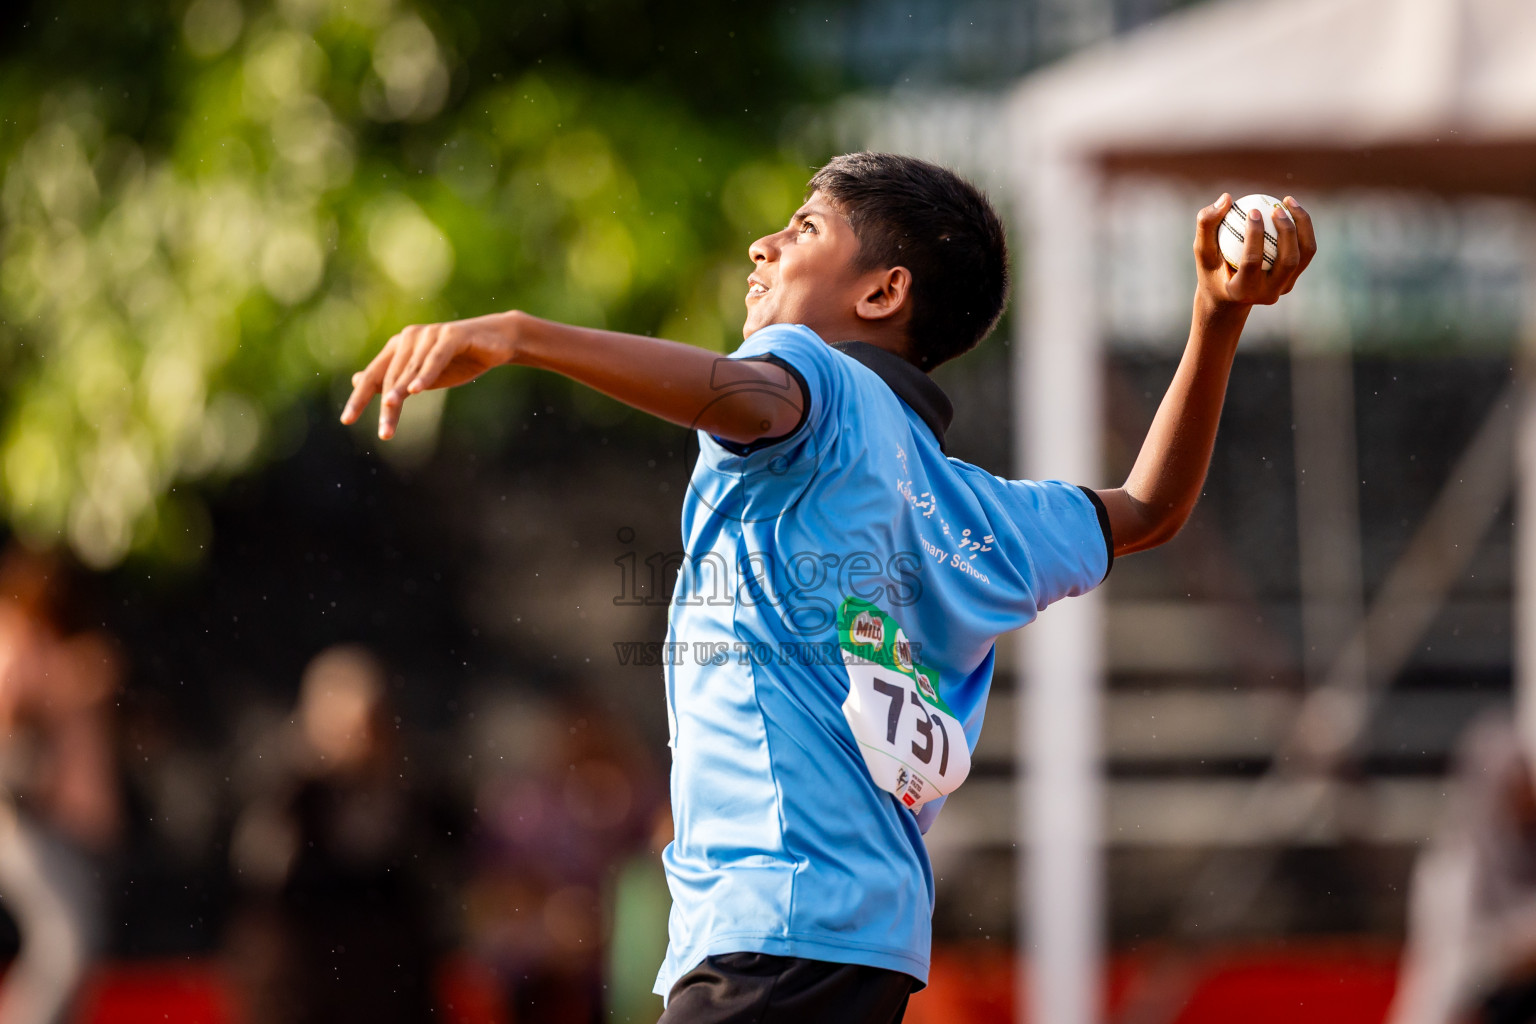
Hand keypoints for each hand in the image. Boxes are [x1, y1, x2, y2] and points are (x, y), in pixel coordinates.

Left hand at [340, 310, 520, 438]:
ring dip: (400, 391)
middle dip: (386, 406)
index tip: (346, 421)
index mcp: (398, 347)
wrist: (497, 342)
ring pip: (410, 369)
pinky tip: (416, 389)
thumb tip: (358, 380)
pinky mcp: (451, 335)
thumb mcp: (423, 374)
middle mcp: (409, 338)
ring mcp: (429, 334)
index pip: (374, 376)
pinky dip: (425, 374)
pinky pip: (435, 358)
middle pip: (390, 376)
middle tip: (384, 433)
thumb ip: (394, 378)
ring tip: (389, 408)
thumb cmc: (459, 359)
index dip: (359, 398)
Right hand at [1194, 194, 1315, 307]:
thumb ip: (1207, 223)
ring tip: (1288, 202)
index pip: (1252, 261)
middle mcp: (1267, 293)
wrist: (1228, 296)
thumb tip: (1226, 197)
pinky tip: (1292, 210)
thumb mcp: (1203, 250)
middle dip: (1287, 231)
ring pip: (1304, 254)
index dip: (1255, 234)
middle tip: (1277, 208)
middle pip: (1288, 260)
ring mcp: (1283, 288)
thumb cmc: (1212, 269)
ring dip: (1302, 226)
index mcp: (1242, 290)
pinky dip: (1304, 228)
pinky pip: (1306, 251)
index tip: (1253, 210)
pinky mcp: (1293, 279)